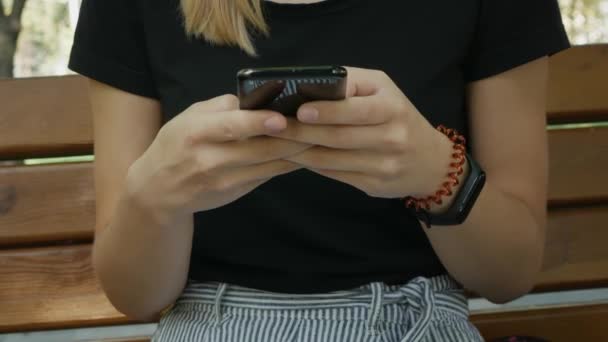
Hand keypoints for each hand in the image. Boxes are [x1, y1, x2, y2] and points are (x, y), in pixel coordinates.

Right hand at [127, 95, 310, 224]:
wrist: (157, 190)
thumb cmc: (175, 144)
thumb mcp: (189, 117)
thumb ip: (222, 107)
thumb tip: (258, 98)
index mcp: (196, 132)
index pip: (231, 126)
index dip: (259, 123)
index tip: (283, 119)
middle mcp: (209, 158)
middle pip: (259, 149)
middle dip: (292, 138)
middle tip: (318, 125)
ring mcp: (223, 180)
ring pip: (268, 165)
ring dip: (295, 153)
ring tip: (318, 138)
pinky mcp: (233, 193)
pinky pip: (266, 176)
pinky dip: (285, 165)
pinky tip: (302, 155)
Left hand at [269, 67, 456, 200]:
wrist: (429, 161)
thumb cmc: (397, 117)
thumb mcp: (383, 92)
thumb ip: (350, 86)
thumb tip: (307, 85)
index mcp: (392, 107)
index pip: (356, 109)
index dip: (326, 111)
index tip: (299, 110)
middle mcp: (392, 137)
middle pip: (339, 137)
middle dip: (302, 132)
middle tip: (274, 126)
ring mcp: (384, 164)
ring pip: (332, 159)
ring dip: (300, 151)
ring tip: (277, 141)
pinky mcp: (373, 185)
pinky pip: (335, 175)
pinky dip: (312, 165)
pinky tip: (294, 157)